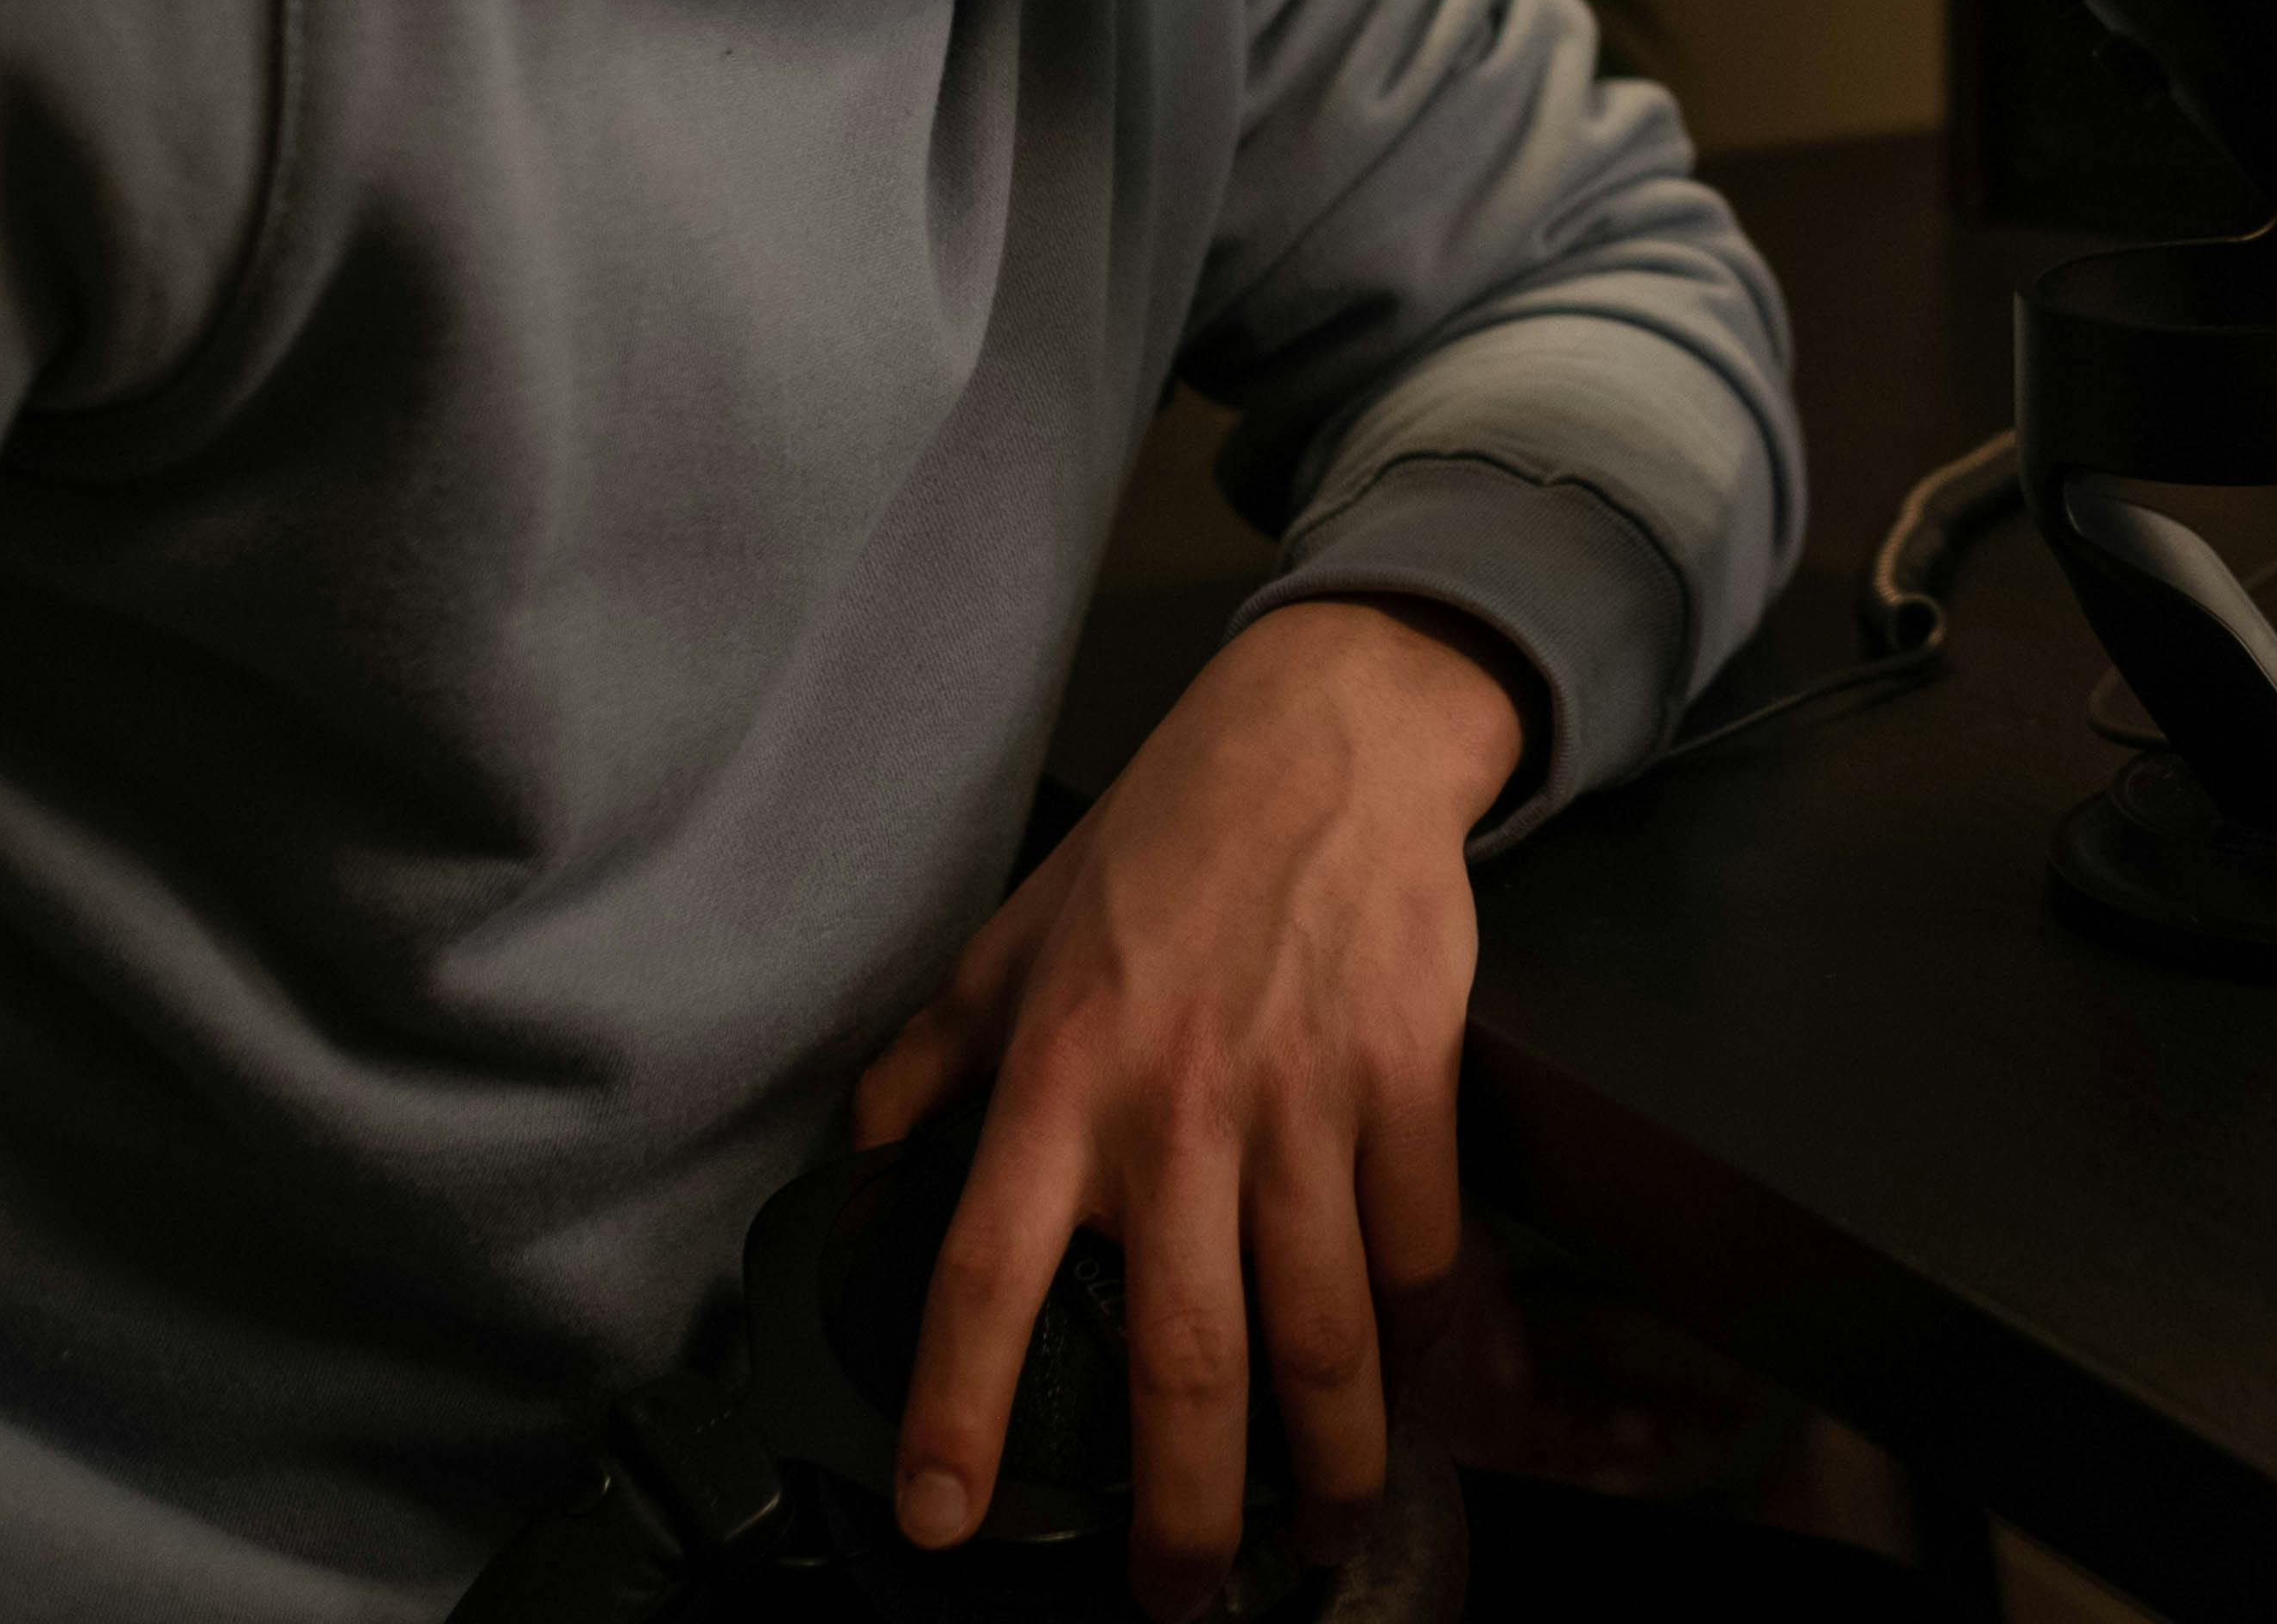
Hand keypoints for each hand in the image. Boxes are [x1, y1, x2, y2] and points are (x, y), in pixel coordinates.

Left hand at [853, 594, 1532, 1617]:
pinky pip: (1418, 1242)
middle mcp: (1177, 1111)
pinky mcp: (1410, 1078)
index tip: (944, 1518)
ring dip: (1328, 1457)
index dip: (957, 1414)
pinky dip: (1419, 1329)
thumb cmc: (1162, 840)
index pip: (982, 1277)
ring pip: (1323, 1331)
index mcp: (1058, 1084)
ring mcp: (1304, 1101)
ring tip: (1320, 1527)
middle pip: (1187, 1360)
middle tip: (1178, 1598)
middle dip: (1184, 1512)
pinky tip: (1407, 1378)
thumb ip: (930, 1058)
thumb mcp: (1011, 940)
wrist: (1326, 738)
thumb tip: (857, 1155)